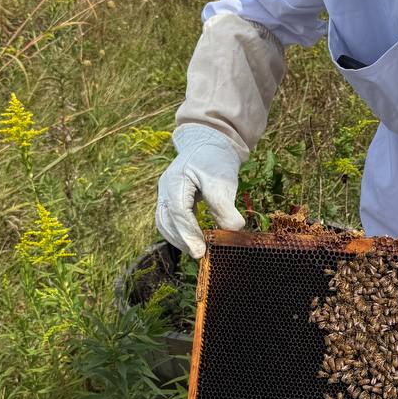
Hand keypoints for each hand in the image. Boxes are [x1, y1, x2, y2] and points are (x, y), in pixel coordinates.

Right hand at [155, 124, 244, 258]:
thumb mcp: (223, 180)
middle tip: (200, 255)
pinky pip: (170, 220)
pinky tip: (196, 240)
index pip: (177, 211)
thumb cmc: (216, 160)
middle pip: (165, 220)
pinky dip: (181, 232)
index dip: (188, 233)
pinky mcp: (171, 199)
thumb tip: (232, 230)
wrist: (210, 143)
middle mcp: (165, 188)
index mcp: (175, 180)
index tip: (200, 250)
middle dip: (182, 240)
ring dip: (179, 239)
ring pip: (165, 222)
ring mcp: (165, 194)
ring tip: (198, 250)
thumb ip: (225, 206)